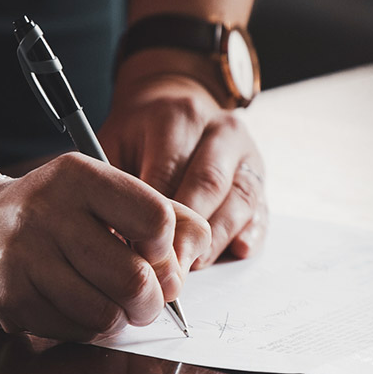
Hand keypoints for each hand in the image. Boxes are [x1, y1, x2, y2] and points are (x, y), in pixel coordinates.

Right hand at [0, 153, 210, 340]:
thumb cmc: (51, 216)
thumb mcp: (101, 195)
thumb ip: (161, 214)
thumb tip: (192, 258)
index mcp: (79, 176)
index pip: (156, 219)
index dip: (167, 250)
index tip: (155, 255)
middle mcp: (48, 211)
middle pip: (136, 278)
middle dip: (152, 301)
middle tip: (145, 300)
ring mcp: (25, 257)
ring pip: (107, 314)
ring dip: (119, 319)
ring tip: (109, 304)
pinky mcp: (11, 299)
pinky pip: (76, 331)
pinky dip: (88, 329)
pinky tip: (75, 307)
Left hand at [99, 66, 268, 266]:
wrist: (175, 102)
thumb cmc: (139, 135)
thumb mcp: (114, 144)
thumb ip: (113, 185)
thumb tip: (110, 237)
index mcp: (178, 117)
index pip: (168, 173)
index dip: (154, 219)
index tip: (138, 253)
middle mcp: (220, 130)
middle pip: (208, 186)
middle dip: (188, 234)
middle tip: (168, 270)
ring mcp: (246, 152)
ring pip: (240, 199)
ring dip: (217, 239)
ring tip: (193, 267)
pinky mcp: (260, 175)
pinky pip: (262, 208)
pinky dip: (252, 232)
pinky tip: (238, 251)